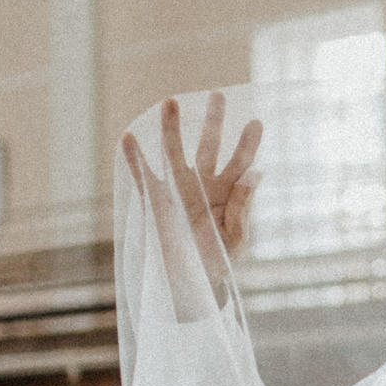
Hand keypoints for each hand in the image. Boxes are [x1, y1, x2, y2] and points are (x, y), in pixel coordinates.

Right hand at [123, 92, 262, 311]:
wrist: (185, 290)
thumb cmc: (215, 268)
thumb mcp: (235, 241)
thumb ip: (242, 209)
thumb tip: (256, 174)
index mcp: (226, 196)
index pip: (240, 164)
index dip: (247, 144)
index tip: (256, 122)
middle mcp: (201, 187)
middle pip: (209, 147)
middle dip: (213, 122)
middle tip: (218, 95)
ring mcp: (175, 192)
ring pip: (173, 153)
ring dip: (171, 128)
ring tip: (170, 101)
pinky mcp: (153, 203)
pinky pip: (142, 177)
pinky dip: (135, 158)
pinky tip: (129, 136)